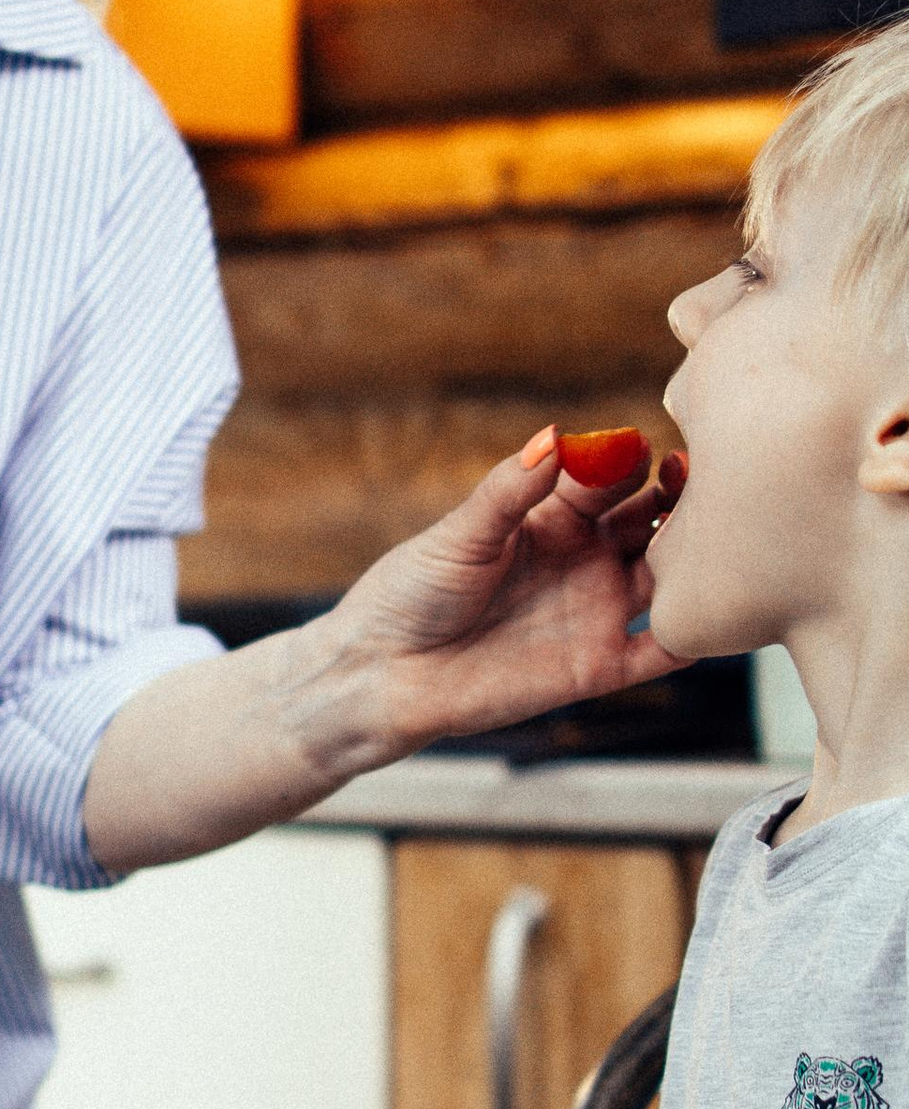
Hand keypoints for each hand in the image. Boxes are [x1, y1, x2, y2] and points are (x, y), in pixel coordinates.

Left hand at [325, 432, 688, 756]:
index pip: (612, 476)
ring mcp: (598, 609)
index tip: (645, 445)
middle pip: (655, 520)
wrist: (383, 672)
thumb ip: (510, 490)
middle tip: (706, 484)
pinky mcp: (598, 665)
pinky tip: (719, 615)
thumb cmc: (412, 592)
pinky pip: (664, 651)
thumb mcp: (461, 534)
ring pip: (672, 578)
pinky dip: (697, 634)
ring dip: (700, 560)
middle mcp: (586, 558)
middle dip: (684, 499)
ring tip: (724, 540)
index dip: (631, 458)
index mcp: (553, 516)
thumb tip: (555, 436)